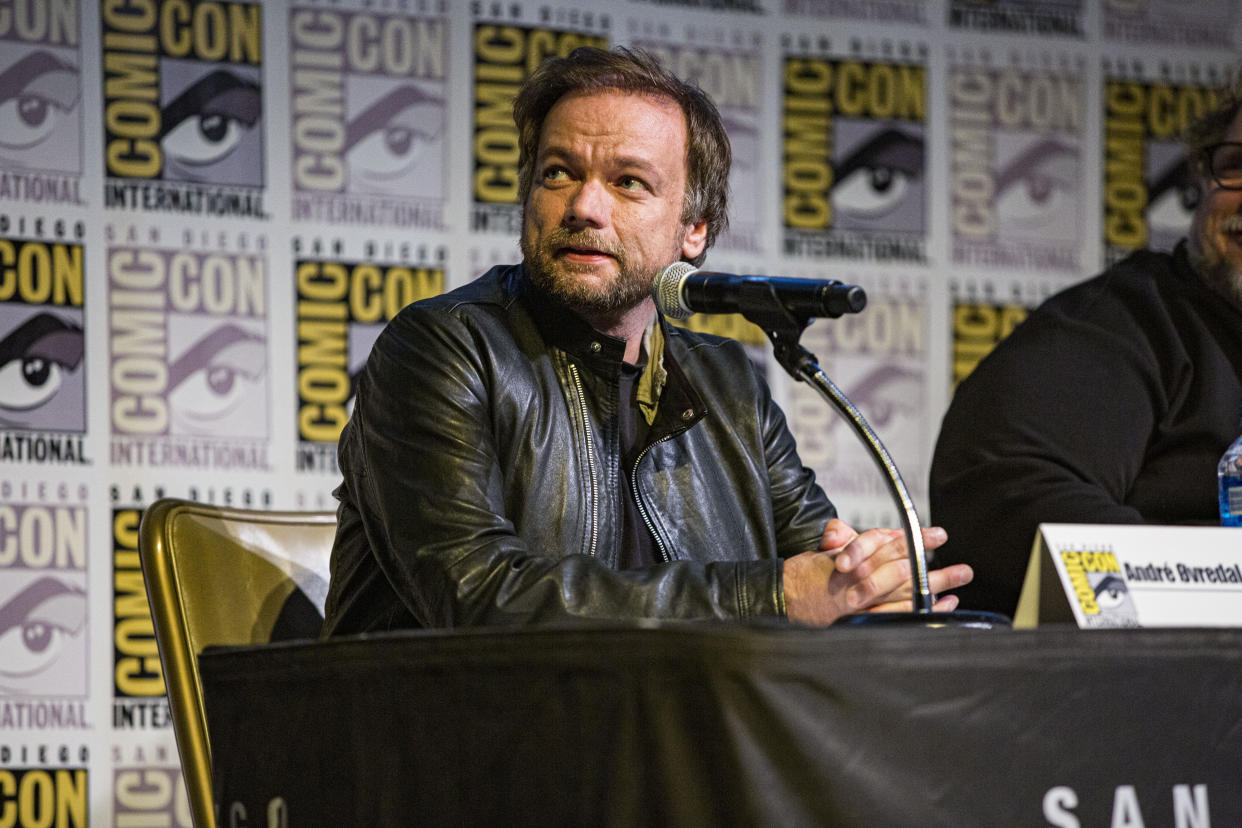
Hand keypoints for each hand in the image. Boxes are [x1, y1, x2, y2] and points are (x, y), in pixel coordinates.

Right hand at [781, 518, 972, 625]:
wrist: (781, 603)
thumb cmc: (801, 577)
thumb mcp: (817, 552)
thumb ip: (837, 538)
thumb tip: (839, 530)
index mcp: (848, 562)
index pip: (886, 546)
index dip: (913, 539)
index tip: (937, 534)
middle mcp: (857, 584)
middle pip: (903, 572)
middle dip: (934, 569)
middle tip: (962, 567)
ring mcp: (862, 606)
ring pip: (906, 596)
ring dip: (936, 589)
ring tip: (959, 582)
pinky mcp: (863, 622)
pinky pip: (899, 617)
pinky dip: (922, 611)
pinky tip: (941, 605)